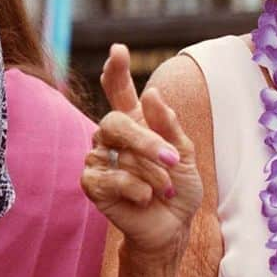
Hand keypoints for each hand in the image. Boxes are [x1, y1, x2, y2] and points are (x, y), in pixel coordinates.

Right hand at [81, 44, 202, 258]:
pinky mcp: (91, 184)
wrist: (172, 227)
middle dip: (147, 141)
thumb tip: (151, 93)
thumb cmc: (178, 189)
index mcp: (134, 122)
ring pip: (119, 153)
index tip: (118, 49)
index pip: (118, 90)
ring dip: (151, 174)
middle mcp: (111, 136)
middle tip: (173, 160)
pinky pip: (110, 177)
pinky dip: (135, 189)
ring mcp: (98, 158)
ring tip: (165, 190)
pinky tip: (144, 199)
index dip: (116, 70)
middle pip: (116, 121)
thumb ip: (170, 126)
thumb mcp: (185, 155)